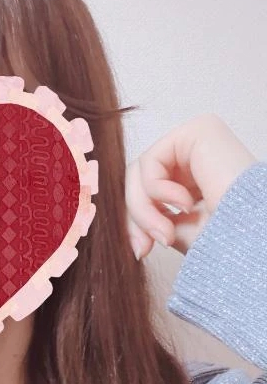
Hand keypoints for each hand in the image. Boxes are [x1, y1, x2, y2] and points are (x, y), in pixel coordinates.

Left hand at [126, 113, 257, 258]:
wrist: (254, 239)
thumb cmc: (230, 241)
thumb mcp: (179, 231)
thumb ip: (152, 218)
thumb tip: (129, 227)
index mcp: (197, 177)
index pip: (148, 190)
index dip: (137, 221)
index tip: (140, 252)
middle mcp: (197, 156)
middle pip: (139, 180)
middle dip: (136, 217)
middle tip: (145, 248)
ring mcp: (198, 140)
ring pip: (139, 172)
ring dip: (144, 210)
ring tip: (166, 234)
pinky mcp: (198, 131)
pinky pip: (150, 161)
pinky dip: (158, 191)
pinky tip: (186, 204)